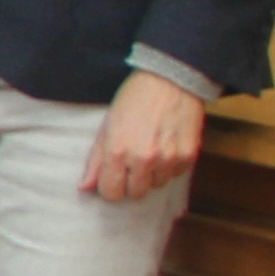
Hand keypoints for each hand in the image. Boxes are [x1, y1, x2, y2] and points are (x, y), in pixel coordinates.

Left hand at [84, 71, 205, 202]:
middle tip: (132, 163)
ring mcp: (168, 158)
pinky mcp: (189, 155)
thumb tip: (85, 188)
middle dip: (132, 183)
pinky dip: (171, 165)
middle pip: (136, 194)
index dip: (111, 188)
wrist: (170, 80)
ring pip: (158, 184)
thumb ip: (95, 161)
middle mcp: (143, 159)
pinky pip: (177, 173)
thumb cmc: (134, 100)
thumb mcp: (107, 126)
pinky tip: (167, 145)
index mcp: (118, 152)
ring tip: (151, 149)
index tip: (113, 179)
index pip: (112, 194)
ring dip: (153, 173)